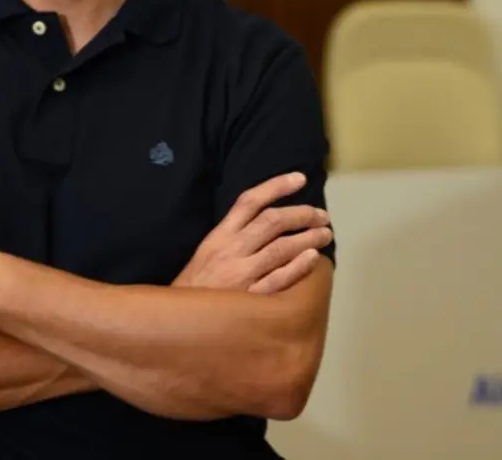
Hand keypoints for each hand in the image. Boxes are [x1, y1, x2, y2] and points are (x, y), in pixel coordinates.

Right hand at [174, 172, 332, 294]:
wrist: (175, 323)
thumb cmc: (194, 289)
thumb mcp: (206, 253)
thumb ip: (232, 236)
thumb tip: (268, 222)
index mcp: (218, 237)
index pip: (249, 201)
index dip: (276, 186)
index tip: (300, 178)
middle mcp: (230, 251)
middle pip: (272, 221)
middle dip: (302, 214)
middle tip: (322, 216)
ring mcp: (240, 275)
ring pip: (281, 248)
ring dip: (308, 238)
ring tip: (326, 234)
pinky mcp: (248, 300)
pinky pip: (279, 279)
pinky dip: (298, 266)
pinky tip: (313, 258)